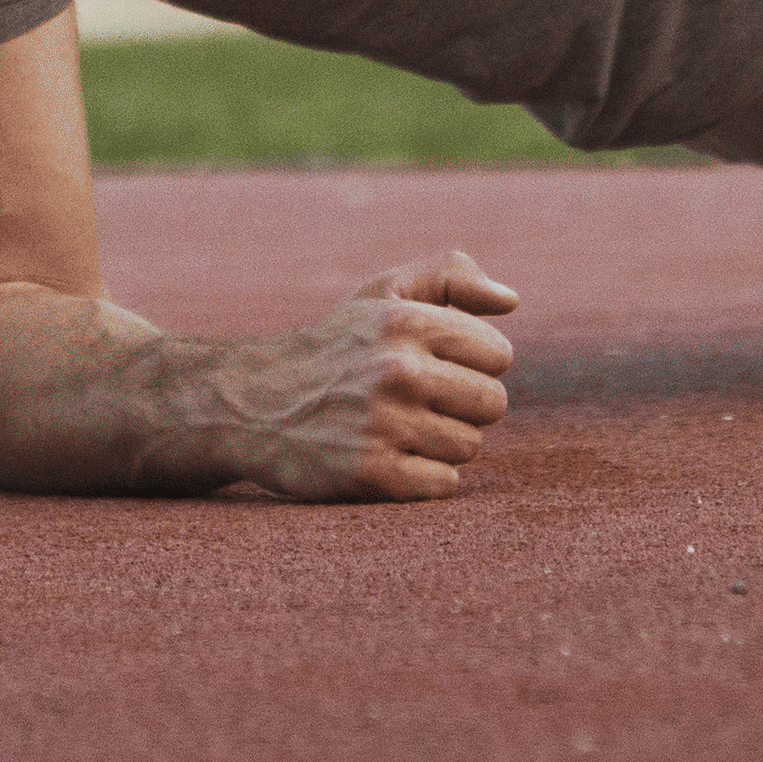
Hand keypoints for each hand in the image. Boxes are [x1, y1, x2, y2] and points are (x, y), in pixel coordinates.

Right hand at [212, 253, 520, 500]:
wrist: (251, 403)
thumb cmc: (333, 345)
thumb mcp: (383, 293)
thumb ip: (451, 277)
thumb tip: (511, 301)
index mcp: (408, 322)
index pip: (498, 356)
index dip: (473, 364)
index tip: (438, 367)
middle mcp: (398, 370)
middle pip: (492, 405)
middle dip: (464, 407)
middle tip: (422, 403)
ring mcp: (385, 425)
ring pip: (469, 446)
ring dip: (443, 443)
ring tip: (400, 429)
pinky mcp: (371, 474)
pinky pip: (443, 484)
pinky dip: (424, 477)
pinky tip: (391, 459)